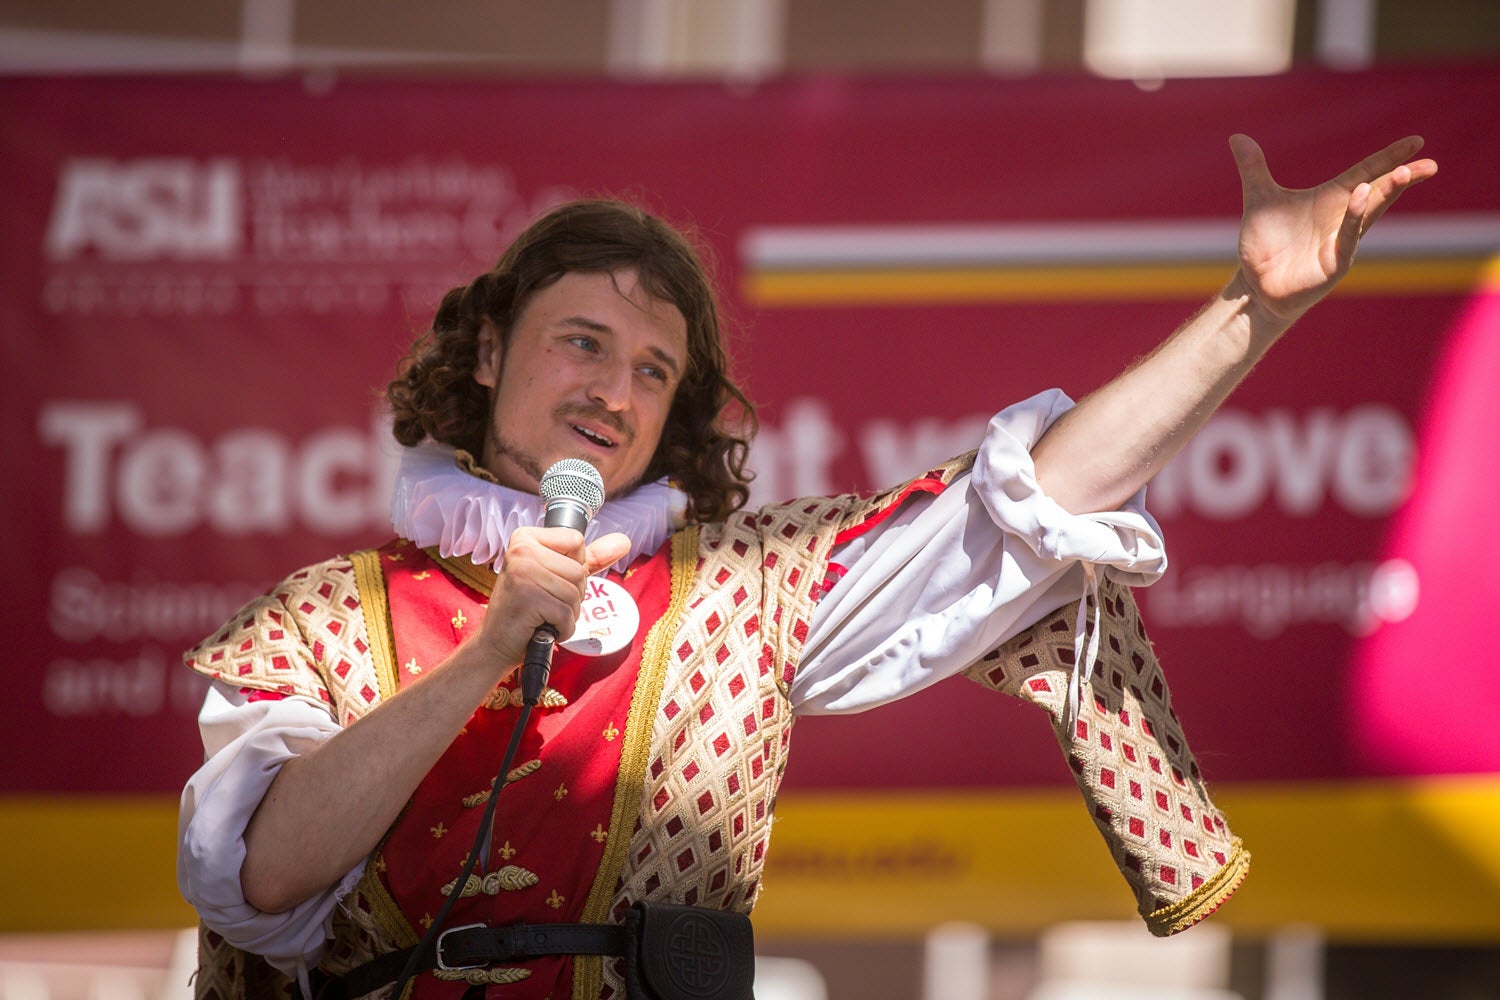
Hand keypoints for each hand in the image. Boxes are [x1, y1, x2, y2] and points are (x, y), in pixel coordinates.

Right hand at [477, 528, 631, 668]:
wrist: (496, 644)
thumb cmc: (527, 610)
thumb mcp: (557, 576)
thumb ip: (591, 558)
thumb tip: (625, 540)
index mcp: (526, 537)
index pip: (576, 541)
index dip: (572, 568)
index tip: (548, 581)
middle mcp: (521, 549)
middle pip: (578, 570)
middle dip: (572, 595)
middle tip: (543, 605)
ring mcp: (523, 572)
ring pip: (576, 593)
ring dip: (566, 614)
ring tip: (542, 616)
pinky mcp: (529, 597)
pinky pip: (568, 614)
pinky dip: (562, 629)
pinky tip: (541, 628)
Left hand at [1230, 134, 1436, 324]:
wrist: (1255, 283)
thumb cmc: (1266, 243)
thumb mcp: (1259, 199)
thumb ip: (1253, 168)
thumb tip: (1237, 137)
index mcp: (1331, 199)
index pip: (1366, 173)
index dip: (1389, 158)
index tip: (1416, 141)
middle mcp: (1342, 219)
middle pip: (1378, 193)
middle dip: (1402, 178)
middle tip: (1428, 164)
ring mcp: (1341, 242)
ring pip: (1369, 214)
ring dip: (1385, 195)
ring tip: (1403, 173)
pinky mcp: (1333, 265)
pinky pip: (1348, 240)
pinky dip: (1354, 220)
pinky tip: (1360, 198)